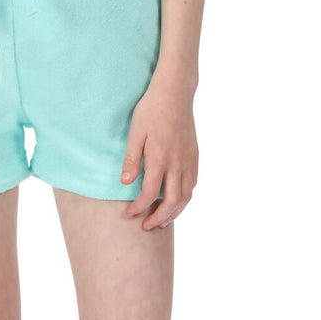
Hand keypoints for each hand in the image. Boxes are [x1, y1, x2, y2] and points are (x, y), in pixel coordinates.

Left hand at [120, 78, 197, 229]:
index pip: (150, 194)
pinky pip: (193, 184)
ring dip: (174, 213)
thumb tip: (125, 184)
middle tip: (146, 226)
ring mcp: (189, 160)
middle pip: (171, 203)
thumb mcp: (135, 132)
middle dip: (158, 219)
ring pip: (186, 197)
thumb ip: (132, 159)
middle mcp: (177, 163)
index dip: (139, 208)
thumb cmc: (151, 110)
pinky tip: (176, 200)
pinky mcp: (195, 156)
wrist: (174, 93)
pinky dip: (185, 198)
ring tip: (162, 221)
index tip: (129, 213)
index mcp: (160, 158)